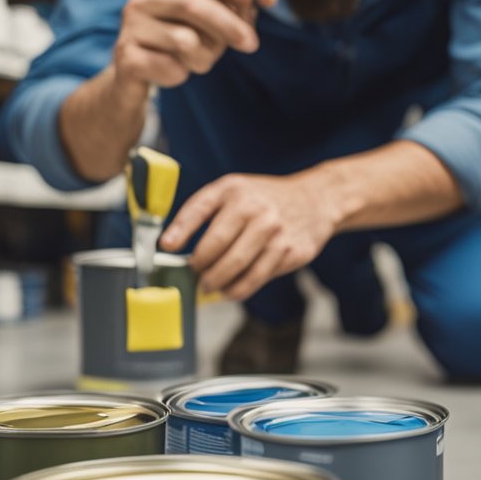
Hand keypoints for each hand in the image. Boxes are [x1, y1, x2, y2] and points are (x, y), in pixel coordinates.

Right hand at [113, 0, 278, 89]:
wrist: (137, 73)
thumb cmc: (183, 38)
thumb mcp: (215, 19)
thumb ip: (242, 4)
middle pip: (193, 4)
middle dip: (228, 25)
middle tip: (251, 44)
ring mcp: (130, 25)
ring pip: (185, 41)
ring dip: (206, 57)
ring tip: (201, 61)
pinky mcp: (125, 55)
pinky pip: (170, 67)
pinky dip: (181, 74)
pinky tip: (174, 71)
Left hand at [160, 173, 340, 300]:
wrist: (314, 201)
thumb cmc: (264, 200)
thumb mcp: (232, 191)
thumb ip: (202, 212)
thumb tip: (169, 246)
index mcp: (234, 190)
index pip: (199, 209)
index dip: (180, 231)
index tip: (166, 248)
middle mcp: (255, 208)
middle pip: (217, 248)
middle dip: (200, 268)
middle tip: (195, 277)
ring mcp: (275, 232)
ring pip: (237, 268)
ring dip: (218, 284)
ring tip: (209, 286)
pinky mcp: (290, 252)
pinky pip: (257, 278)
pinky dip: (239, 289)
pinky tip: (230, 289)